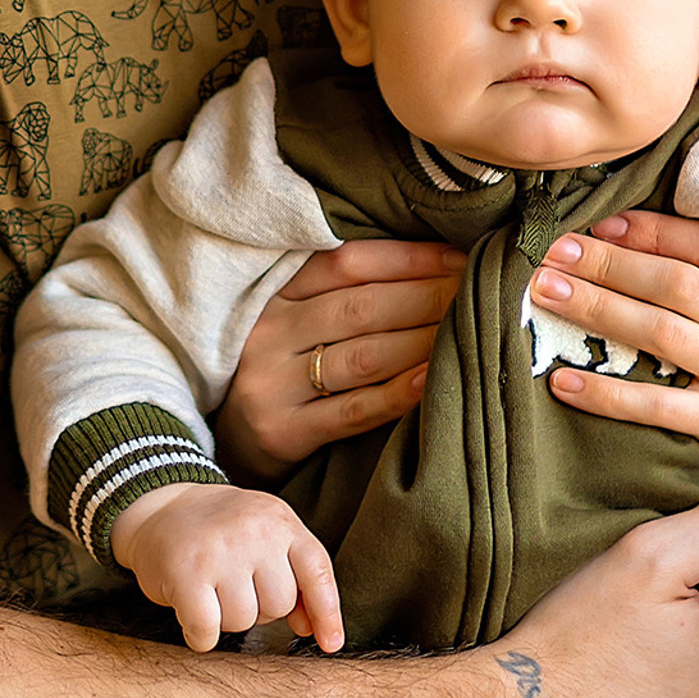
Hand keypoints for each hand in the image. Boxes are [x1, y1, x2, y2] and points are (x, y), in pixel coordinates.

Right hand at [110, 481, 343, 653]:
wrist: (163, 507)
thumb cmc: (222, 531)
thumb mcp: (266, 536)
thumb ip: (293, 575)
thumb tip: (310, 629)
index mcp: (280, 520)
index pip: (316, 570)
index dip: (327, 611)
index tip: (330, 644)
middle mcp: (254, 531)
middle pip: (278, 605)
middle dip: (259, 608)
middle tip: (235, 584)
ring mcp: (220, 551)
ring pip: (243, 621)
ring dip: (226, 619)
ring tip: (212, 589)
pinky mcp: (186, 574)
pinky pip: (207, 632)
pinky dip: (200, 635)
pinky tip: (192, 611)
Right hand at [213, 238, 464, 482]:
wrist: (223, 440)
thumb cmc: (280, 367)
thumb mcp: (293, 317)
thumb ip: (343, 290)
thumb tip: (435, 263)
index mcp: (275, 293)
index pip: (348, 262)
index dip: (408, 258)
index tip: (459, 257)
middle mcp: (270, 332)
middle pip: (362, 307)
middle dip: (427, 296)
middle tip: (475, 292)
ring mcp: (272, 384)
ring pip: (362, 355)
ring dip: (421, 341)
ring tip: (465, 330)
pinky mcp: (282, 432)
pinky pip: (352, 411)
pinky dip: (396, 394)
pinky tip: (431, 380)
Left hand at [527, 210, 698, 501]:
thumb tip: (634, 246)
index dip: (654, 232)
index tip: (604, 224)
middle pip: (675, 284)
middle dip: (610, 264)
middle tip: (556, 252)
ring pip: (662, 334)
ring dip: (598, 309)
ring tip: (547, 294)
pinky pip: (657, 405)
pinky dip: (606, 393)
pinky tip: (563, 381)